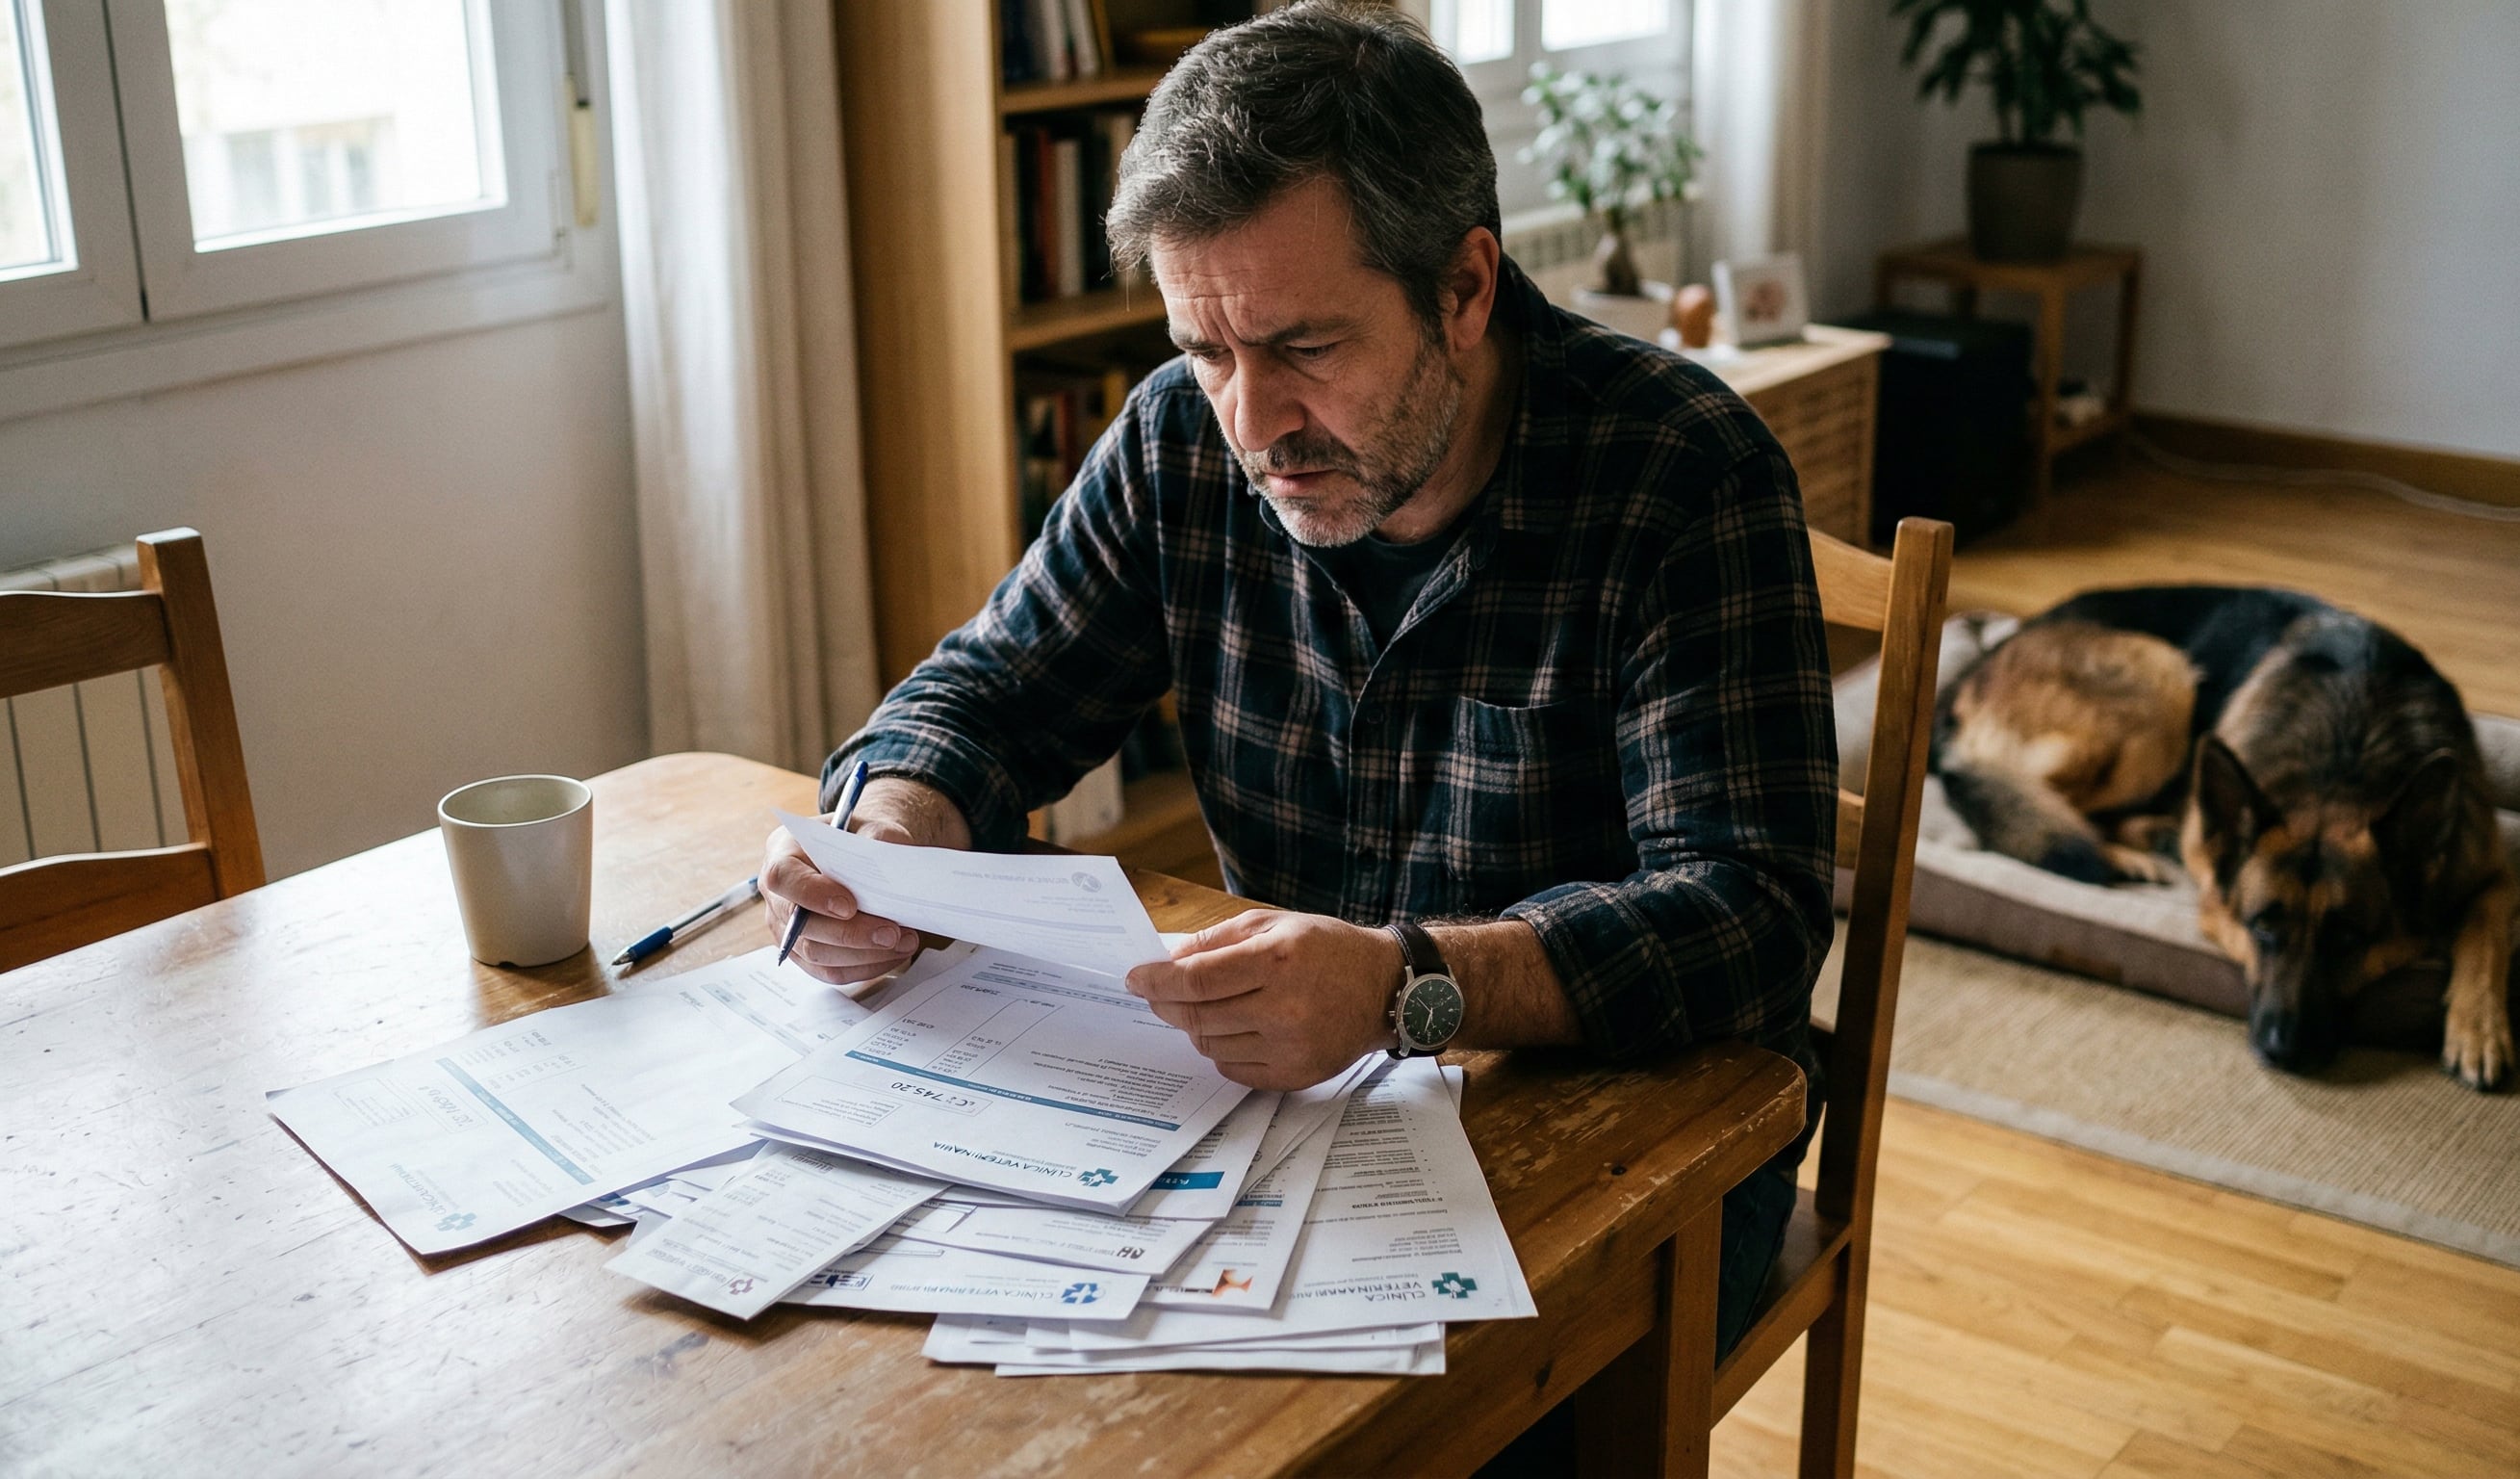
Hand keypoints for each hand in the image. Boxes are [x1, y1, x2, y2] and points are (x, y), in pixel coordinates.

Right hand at [760, 818, 920, 987]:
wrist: (862, 854)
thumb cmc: (862, 839)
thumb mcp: (872, 827)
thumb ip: (877, 842)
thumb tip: (889, 874)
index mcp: (783, 852)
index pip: (783, 877)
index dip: (813, 895)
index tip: (849, 906)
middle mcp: (777, 894)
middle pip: (801, 926)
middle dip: (850, 933)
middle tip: (891, 933)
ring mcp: (787, 928)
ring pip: (816, 954)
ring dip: (863, 954)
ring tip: (903, 941)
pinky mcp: (805, 953)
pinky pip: (830, 970)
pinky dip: (864, 966)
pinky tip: (892, 954)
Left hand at [1125, 910, 1399, 1089]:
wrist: (1386, 989)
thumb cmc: (1328, 949)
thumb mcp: (1274, 923)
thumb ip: (1217, 939)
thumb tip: (1167, 957)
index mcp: (1276, 960)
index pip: (1195, 979)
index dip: (1156, 981)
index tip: (1134, 979)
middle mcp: (1283, 1008)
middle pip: (1197, 1017)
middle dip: (1166, 1005)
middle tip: (1155, 995)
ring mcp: (1290, 1047)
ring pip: (1211, 1045)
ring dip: (1194, 1026)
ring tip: (1201, 1008)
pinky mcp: (1295, 1075)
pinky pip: (1234, 1069)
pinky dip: (1221, 1049)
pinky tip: (1231, 1029)